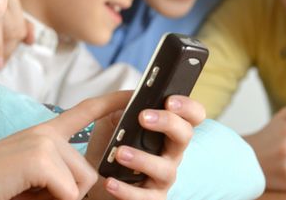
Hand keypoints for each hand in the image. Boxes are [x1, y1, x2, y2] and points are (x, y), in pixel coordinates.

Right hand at [0, 91, 132, 199]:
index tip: (133, 92)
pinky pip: (68, 193)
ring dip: (58, 199)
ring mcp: (45, 142)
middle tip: (31, 191)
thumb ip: (56, 169)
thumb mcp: (30, 173)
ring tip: (26, 190)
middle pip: (88, 171)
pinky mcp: (40, 158)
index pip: (86, 110)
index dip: (112, 101)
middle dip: (68, 193)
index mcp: (45, 133)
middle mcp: (48, 132)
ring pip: (81, 183)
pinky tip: (24, 191)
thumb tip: (83, 183)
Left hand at [86, 95, 205, 198]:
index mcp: (167, 132)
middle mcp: (171, 154)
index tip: (169, 99)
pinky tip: (110, 181)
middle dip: (168, 123)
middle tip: (143, 117)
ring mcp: (163, 178)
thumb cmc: (108, 148)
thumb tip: (132, 96)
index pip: (192, 116)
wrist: (94, 179)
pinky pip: (145, 197)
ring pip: (166, 170)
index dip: (187, 106)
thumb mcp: (111, 121)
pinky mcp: (151, 198)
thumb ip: (121, 106)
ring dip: (143, 159)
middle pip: (185, 136)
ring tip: (120, 153)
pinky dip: (127, 190)